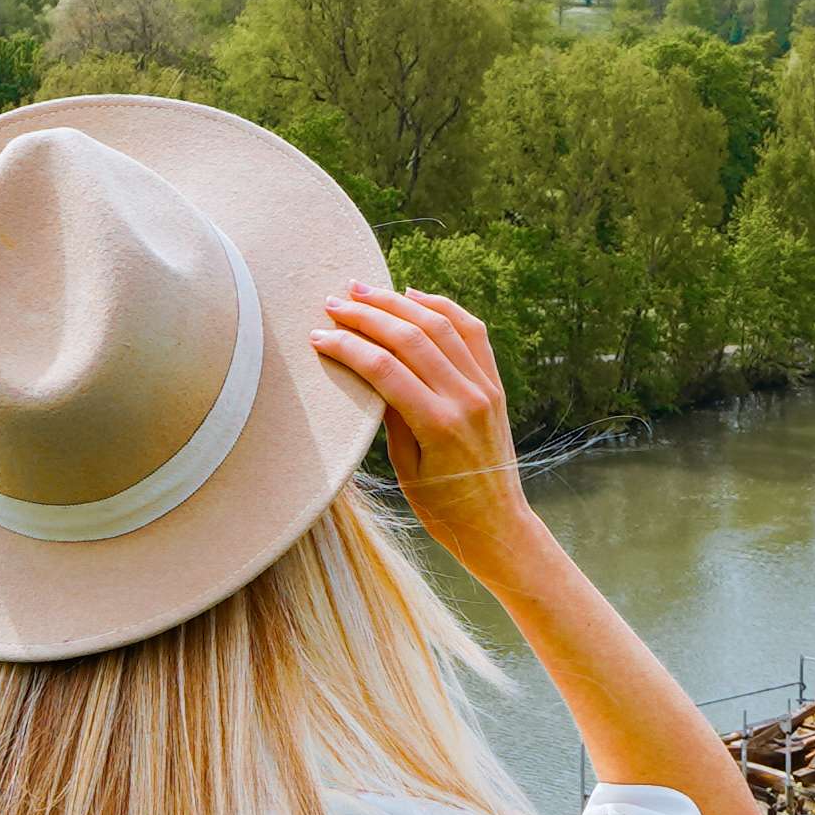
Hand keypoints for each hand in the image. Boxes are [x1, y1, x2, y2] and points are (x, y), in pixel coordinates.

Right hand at [315, 284, 549, 587]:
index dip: (347, 347)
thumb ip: (391, 416)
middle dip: (367, 315)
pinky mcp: (495, 385)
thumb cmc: (442, 508)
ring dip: (398, 302)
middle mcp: (466, 399)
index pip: (384, 368)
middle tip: (334, 303)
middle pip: (410, 337)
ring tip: (364, 290)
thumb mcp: (406, 468)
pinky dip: (442, 307)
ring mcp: (485, 388)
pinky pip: (471, 331)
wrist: (496, 525)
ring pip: (440, 325)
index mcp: (438, 425)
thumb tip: (368, 367)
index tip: (318, 336)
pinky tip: (414, 295)